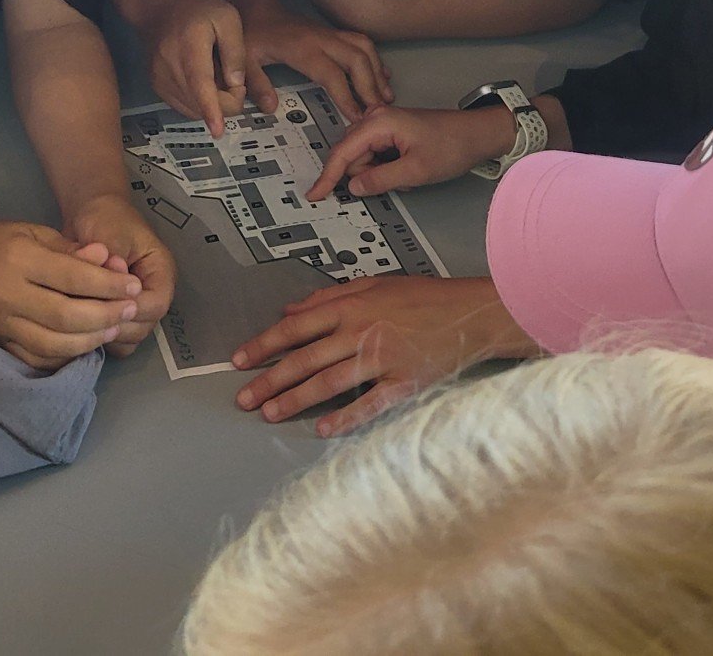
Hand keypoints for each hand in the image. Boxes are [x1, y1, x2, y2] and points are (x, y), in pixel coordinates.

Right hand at [0, 222, 142, 368]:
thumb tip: (107, 259)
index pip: (72, 277)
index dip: (108, 284)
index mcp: (19, 260)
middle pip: (66, 316)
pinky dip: (65, 356)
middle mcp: (8, 295)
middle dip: (105, 315)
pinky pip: (37, 358)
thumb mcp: (34, 232)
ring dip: (90, 340)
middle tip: (129, 309)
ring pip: (53, 343)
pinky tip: (85, 344)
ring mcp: (2, 324)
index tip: (133, 286)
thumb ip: (71, 249)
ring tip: (113, 328)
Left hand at [65, 194, 175, 355]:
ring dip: (105, 333)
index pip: (156, 305)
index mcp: (161, 273)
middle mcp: (152, 295)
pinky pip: (112, 337)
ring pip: (128, 338)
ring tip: (79, 316)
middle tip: (84, 313)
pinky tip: (78, 321)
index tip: (104, 302)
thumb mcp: (111, 233)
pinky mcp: (117, 313)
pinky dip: (98, 335)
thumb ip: (113, 260)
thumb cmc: (106, 219)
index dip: (131, 310)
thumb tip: (112, 283)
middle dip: (115, 324)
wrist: (91, 213)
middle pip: (144, 327)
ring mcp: (135, 306)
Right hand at [129, 0, 254, 131]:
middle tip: (234, 78)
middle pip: (201, 103)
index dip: (211, 109)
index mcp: (190, 48)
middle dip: (226, 101)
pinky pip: (183, 106)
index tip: (218, 131)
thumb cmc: (198, 8)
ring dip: (213, 103)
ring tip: (217, 75)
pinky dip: (199, 103)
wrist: (158, 6)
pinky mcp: (157, 86)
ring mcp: (159, 79)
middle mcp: (169, 68)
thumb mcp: (228, 18)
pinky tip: (204, 83)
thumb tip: (236, 85)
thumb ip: (236, 52)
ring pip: (193, 109)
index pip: (200, 84)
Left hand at [231, 276, 535, 435]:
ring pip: (328, 382)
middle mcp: (360, 331)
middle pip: (304, 359)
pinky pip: (369, 404)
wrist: (472, 312)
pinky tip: (321, 429)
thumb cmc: (424, 297)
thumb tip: (290, 310)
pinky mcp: (404, 382)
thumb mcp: (373, 284)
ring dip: (295, 400)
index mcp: (350, 306)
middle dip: (269, 380)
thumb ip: (328, 297)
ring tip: (270, 413)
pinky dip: (344, 418)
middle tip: (244, 398)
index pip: (295, 328)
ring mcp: (382, 358)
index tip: (240, 360)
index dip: (263, 345)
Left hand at [237, 0, 390, 119]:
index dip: (346, 96)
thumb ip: (256, 83)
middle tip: (379, 111)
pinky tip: (381, 75)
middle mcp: (322, 39)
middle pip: (357, 59)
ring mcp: (330, 33)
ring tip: (386, 96)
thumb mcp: (245, 59)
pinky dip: (374, 58)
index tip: (357, 117)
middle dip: (371, 86)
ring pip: (364, 48)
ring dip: (377, 71)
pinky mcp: (333, 32)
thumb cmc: (252, 34)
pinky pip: (361, 42)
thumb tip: (271, 108)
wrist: (257, 6)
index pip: (331, 74)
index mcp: (302, 48)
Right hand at [307, 105, 515, 200]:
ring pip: (361, 156)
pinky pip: (373, 153)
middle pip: (350, 154)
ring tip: (405, 173)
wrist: (476, 134)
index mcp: (378, 123)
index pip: (342, 153)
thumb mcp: (416, 170)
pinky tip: (404, 168)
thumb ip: (380, 180)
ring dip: (376, 171)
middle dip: (364, 174)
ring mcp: (381, 122)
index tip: (315, 194)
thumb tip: (354, 187)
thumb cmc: (452, 146)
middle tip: (395, 181)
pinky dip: (383, 166)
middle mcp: (375, 118)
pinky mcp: (388, 129)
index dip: (327, 176)